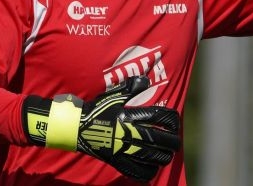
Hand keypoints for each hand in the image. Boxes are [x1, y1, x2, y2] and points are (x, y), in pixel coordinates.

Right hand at [23, 76, 180, 181]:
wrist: (76, 127)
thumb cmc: (96, 109)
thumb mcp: (113, 96)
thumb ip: (130, 88)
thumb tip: (145, 79)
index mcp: (130, 116)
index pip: (158, 116)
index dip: (171, 120)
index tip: (175, 123)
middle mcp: (129, 132)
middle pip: (158, 139)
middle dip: (172, 141)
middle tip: (177, 142)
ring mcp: (123, 148)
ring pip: (151, 156)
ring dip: (163, 157)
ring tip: (168, 156)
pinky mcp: (116, 161)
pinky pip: (136, 170)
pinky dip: (147, 171)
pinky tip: (153, 169)